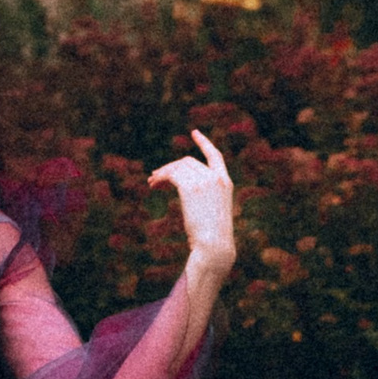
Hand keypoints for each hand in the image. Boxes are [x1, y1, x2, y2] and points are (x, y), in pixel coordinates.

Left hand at [148, 129, 235, 277]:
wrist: (214, 245)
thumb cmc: (213, 237)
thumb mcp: (212, 213)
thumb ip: (203, 198)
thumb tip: (186, 191)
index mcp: (225, 183)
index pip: (215, 156)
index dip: (204, 143)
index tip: (194, 132)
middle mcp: (216, 178)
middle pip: (188, 162)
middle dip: (171, 167)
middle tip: (155, 178)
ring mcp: (204, 181)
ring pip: (178, 167)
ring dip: (163, 173)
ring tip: (152, 183)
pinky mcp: (190, 187)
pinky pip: (171, 175)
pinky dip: (160, 177)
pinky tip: (153, 185)